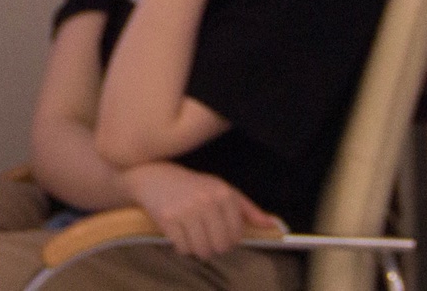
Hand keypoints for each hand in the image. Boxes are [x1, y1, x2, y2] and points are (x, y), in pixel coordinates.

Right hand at [118, 161, 283, 258]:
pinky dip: (181, 245)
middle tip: (202, 233)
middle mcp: (207, 200)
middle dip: (212, 245)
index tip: (217, 230)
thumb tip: (273, 226)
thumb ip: (248, 210)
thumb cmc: (192, 185)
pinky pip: (183, 248)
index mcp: (223, 193)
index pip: (236, 235)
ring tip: (190, 232)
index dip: (227, 238)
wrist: (153, 176)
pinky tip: (178, 231)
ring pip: (201, 251)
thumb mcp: (221, 190)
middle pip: (220, 247)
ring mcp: (187, 210)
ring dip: (196, 247)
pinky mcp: (169, 219)